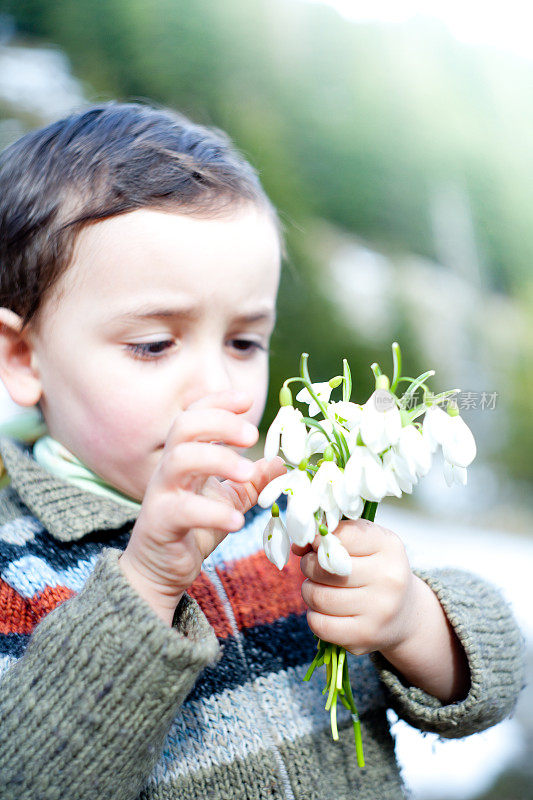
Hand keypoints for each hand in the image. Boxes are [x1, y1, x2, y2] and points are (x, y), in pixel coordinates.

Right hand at [119, 390, 284, 624]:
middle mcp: (169, 469)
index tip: (248, 399)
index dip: (218, 402)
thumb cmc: (193, 528)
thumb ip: (253, 481)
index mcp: (185, 457)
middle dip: (219, 422)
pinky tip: (237, 521)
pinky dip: (212, 512)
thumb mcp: (230, 500)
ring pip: (179, 460)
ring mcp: (160, 494)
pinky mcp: (160, 524)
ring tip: (247, 473)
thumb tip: (282, 463)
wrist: (159, 571)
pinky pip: (182, 510)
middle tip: (252, 435)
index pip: (194, 415)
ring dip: (218, 459)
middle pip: (183, 426)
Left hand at [293, 519, 416, 656]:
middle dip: (309, 566)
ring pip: (318, 597)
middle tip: (314, 568)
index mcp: (388, 546)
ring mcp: (379, 610)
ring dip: (309, 591)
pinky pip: (320, 625)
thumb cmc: (376, 569)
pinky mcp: (365, 636)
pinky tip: (324, 610)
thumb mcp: (365, 543)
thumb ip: (333, 536)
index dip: (319, 539)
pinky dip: (314, 616)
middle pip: (324, 568)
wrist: (405, 613)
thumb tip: (298, 546)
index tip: (316, 544)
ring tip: (319, 588)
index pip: (341, 536)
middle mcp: (388, 578)